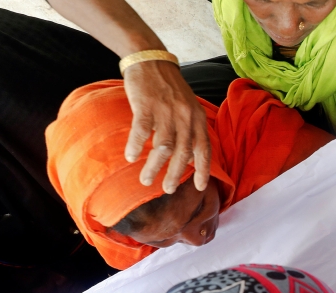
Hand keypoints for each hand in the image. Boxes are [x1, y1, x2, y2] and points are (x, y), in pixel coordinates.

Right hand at [123, 60, 210, 193]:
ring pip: (162, 147)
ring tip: (146, 180)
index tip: (199, 187)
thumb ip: (191, 131)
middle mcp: (185, 116)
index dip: (203, 170)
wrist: (151, 60)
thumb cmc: (169, 89)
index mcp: (197, 118)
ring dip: (153, 167)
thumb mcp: (188, 107)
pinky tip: (130, 157)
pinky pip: (141, 131)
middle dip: (175, 174)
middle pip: (182, 152)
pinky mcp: (146, 105)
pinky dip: (136, 146)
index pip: (204, 148)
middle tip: (167, 189)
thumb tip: (189, 159)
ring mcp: (166, 111)